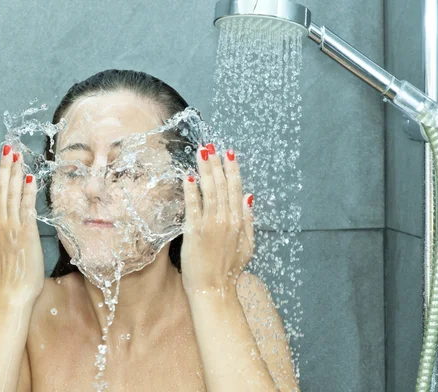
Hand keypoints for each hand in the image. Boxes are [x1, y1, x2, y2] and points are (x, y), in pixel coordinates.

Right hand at [0, 144, 44, 303]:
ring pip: (12, 194)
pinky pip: (27, 207)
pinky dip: (28, 192)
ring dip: (15, 173)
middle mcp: (0, 223)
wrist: (12, 292)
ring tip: (16, 155)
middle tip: (5, 147)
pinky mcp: (26, 232)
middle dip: (2, 167)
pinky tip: (29, 177)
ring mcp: (12, 226)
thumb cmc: (4, 275)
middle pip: (0, 189)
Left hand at [181, 143, 254, 292]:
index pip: (236, 189)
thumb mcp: (247, 245)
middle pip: (222, 185)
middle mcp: (227, 220)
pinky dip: (191, 190)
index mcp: (239, 222)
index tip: (229, 154)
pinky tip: (188, 177)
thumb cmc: (229, 271)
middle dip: (216, 164)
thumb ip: (249, 219)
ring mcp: (211, 225)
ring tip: (201, 153)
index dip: (232, 170)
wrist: (214, 290)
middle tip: (211, 146)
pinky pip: (193, 206)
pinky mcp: (194, 232)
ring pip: (209, 191)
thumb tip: (249, 196)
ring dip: (205, 170)